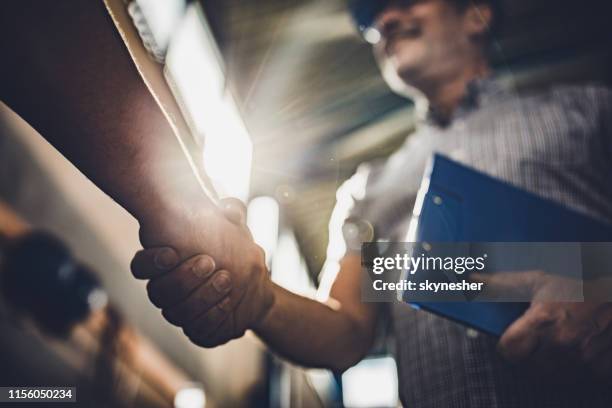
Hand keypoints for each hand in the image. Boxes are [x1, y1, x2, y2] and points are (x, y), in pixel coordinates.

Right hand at [131, 198, 274, 346]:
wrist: (256, 283)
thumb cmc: (236, 249)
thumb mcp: (236, 227)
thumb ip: (230, 213)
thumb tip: (228, 206)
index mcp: (165, 263)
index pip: (141, 266)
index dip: (152, 262)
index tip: (173, 252)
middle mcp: (167, 291)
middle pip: (158, 292)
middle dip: (183, 278)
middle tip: (209, 262)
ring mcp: (180, 312)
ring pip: (176, 313)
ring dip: (201, 296)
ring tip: (226, 280)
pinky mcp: (197, 330)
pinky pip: (197, 331)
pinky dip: (212, 317)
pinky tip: (228, 303)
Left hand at [475, 271, 611, 383]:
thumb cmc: (577, 289)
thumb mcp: (538, 282)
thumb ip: (502, 283)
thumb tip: (471, 278)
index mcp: (542, 321)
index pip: (508, 351)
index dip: (506, 346)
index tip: (511, 339)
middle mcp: (561, 344)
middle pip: (526, 366)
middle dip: (527, 355)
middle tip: (535, 340)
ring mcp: (581, 360)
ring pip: (549, 376)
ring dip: (547, 364)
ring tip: (553, 344)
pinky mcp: (598, 370)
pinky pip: (574, 379)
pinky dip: (571, 370)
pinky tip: (573, 352)